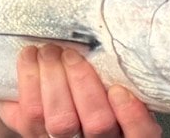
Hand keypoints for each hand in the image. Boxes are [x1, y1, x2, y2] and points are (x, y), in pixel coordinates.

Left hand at [0, 44, 160, 137]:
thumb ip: (122, 76)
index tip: (120, 90)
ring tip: (48, 52)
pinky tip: (29, 58)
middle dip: (83, 83)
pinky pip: (30, 118)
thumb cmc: (90, 86)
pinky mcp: (32, 134)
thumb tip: (125, 42)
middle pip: (98, 123)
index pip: (140, 135)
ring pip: (61, 122)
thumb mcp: (117, 84)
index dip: (132, 116)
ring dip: (53, 79)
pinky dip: (29, 83)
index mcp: (125, 129)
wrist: (47, 103)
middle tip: (71, 54)